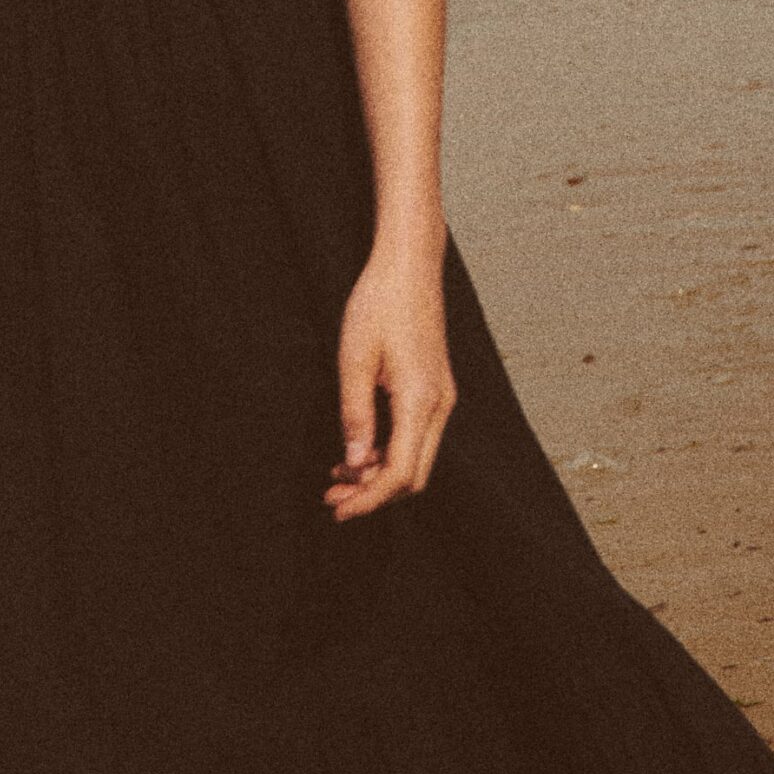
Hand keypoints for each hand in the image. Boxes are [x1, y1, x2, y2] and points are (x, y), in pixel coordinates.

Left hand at [324, 238, 456, 521]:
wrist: (410, 264)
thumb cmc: (379, 303)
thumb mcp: (354, 358)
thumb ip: (354, 414)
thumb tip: (353, 463)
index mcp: (420, 400)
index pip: (399, 473)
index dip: (368, 498)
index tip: (338, 509)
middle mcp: (439, 404)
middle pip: (413, 475)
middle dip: (374, 493)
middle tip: (332, 497)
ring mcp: (441, 396)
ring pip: (416, 457)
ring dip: (379, 473)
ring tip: (337, 474)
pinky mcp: (436, 387)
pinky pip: (417, 435)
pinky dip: (389, 450)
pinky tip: (358, 447)